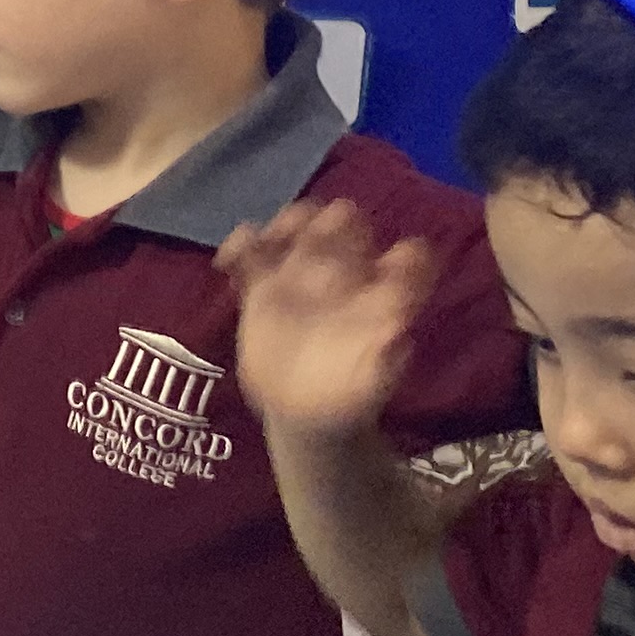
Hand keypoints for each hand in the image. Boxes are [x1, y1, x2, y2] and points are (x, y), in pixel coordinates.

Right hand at [222, 196, 434, 439]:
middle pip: (345, 226)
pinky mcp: (262, 289)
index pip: (406, 259)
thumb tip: (398, 330)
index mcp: (380, 295)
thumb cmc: (348, 397)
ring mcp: (302, 278)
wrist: (304, 415)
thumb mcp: (371, 383)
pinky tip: (228, 261)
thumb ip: (384, 355)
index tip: (391, 257)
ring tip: (268, 241)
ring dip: (287, 223)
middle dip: (333, 220)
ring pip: (298, 228)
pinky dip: (240, 245)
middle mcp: (344, 276)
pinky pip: (250, 254)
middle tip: (313, 235)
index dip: (405, 251)